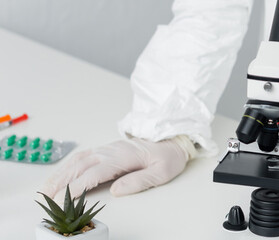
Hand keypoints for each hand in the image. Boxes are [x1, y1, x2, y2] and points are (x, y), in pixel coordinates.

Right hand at [41, 136, 192, 199]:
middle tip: (44, 196)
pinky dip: (66, 166)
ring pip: (77, 160)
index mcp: (123, 157)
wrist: (171, 140)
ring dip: (59, 174)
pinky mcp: (105, 150)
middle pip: (79, 166)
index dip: (77, 186)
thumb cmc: (168, 157)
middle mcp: (110, 151)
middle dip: (60, 181)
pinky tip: (59, 175)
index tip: (63, 198)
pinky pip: (81, 157)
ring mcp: (106, 149)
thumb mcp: (161, 172)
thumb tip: (117, 190)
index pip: (94, 173)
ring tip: (45, 189)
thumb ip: (139, 181)